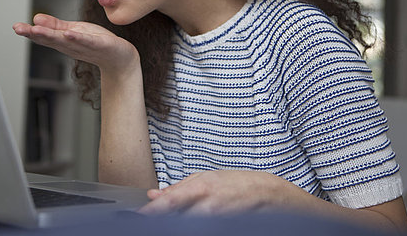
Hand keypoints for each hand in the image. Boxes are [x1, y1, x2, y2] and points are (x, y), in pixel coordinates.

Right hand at [13, 13, 138, 73]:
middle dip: (35, 34)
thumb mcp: (74, 31)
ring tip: (36, 30)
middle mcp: (72, 46)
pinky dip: (78, 38)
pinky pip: (87, 41)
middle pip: (51, 39)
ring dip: (51, 36)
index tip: (16, 27)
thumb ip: (56, 26)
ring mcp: (85, 47)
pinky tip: (68, 33)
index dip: (30, 32)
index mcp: (64, 42)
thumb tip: (36, 19)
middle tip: (20, 29)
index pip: (45, 36)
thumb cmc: (97, 43)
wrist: (120, 57)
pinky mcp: (100, 45)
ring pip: (66, 41)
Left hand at [139, 170, 283, 215]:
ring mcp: (216, 221)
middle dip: (163, 217)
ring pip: (186, 224)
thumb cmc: (237, 183)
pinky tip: (193, 218)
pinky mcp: (222, 228)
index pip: (169, 202)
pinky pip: (200, 227)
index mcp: (201, 188)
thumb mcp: (206, 177)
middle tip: (154, 216)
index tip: (138, 215)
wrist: (268, 195)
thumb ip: (178, 188)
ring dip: (178, 220)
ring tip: (176, 215)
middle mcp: (207, 207)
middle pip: (175, 218)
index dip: (151, 211)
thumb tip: (154, 195)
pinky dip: (192, 223)